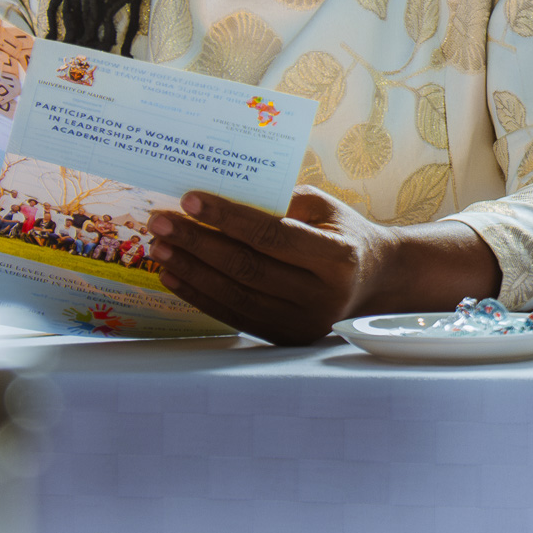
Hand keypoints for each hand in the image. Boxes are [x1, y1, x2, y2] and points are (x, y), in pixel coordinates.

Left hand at [148, 187, 391, 344]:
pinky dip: (199, 295)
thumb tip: (220, 195)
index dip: (227, 218)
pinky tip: (174, 275)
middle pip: (247, 268)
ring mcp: (303, 323)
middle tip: (160, 222)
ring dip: (190, 271)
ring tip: (159, 247)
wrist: (372, 280)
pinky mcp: (285, 337)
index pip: (272, 235)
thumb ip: (280, 201)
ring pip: (234, 296)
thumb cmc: (342, 234)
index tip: (190, 199)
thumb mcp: (324, 207)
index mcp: (338, 257)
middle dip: (197, 243)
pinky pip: (234, 316)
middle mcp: (322, 296)